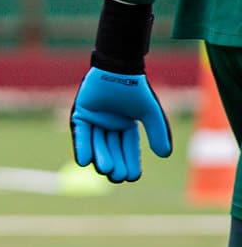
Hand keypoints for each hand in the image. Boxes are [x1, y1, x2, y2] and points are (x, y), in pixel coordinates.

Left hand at [70, 67, 171, 182]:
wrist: (119, 69)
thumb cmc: (136, 89)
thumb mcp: (150, 113)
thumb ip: (158, 133)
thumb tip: (165, 156)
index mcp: (125, 125)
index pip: (128, 148)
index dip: (131, 162)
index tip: (133, 177)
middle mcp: (109, 125)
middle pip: (111, 149)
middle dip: (115, 163)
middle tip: (117, 177)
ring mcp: (94, 120)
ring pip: (96, 144)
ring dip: (100, 157)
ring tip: (105, 170)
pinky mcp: (80, 114)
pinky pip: (81, 134)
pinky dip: (82, 147)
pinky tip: (84, 161)